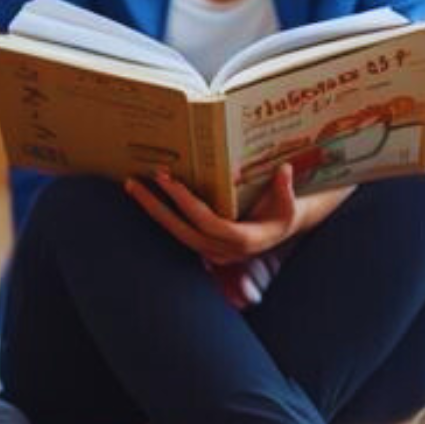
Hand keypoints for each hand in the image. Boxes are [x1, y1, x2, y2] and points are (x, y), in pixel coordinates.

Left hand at [126, 163, 298, 266]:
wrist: (284, 230)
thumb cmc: (286, 213)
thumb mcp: (291, 204)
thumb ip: (286, 189)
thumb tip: (284, 170)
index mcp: (243, 240)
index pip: (208, 223)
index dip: (187, 203)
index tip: (169, 181)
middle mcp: (224, 251)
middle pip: (182, 231)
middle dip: (156, 207)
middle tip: (134, 183)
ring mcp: (212, 253)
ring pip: (176, 233)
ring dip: (153, 210)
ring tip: (133, 186)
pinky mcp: (205, 248)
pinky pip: (179, 231)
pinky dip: (162, 215)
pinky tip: (148, 197)